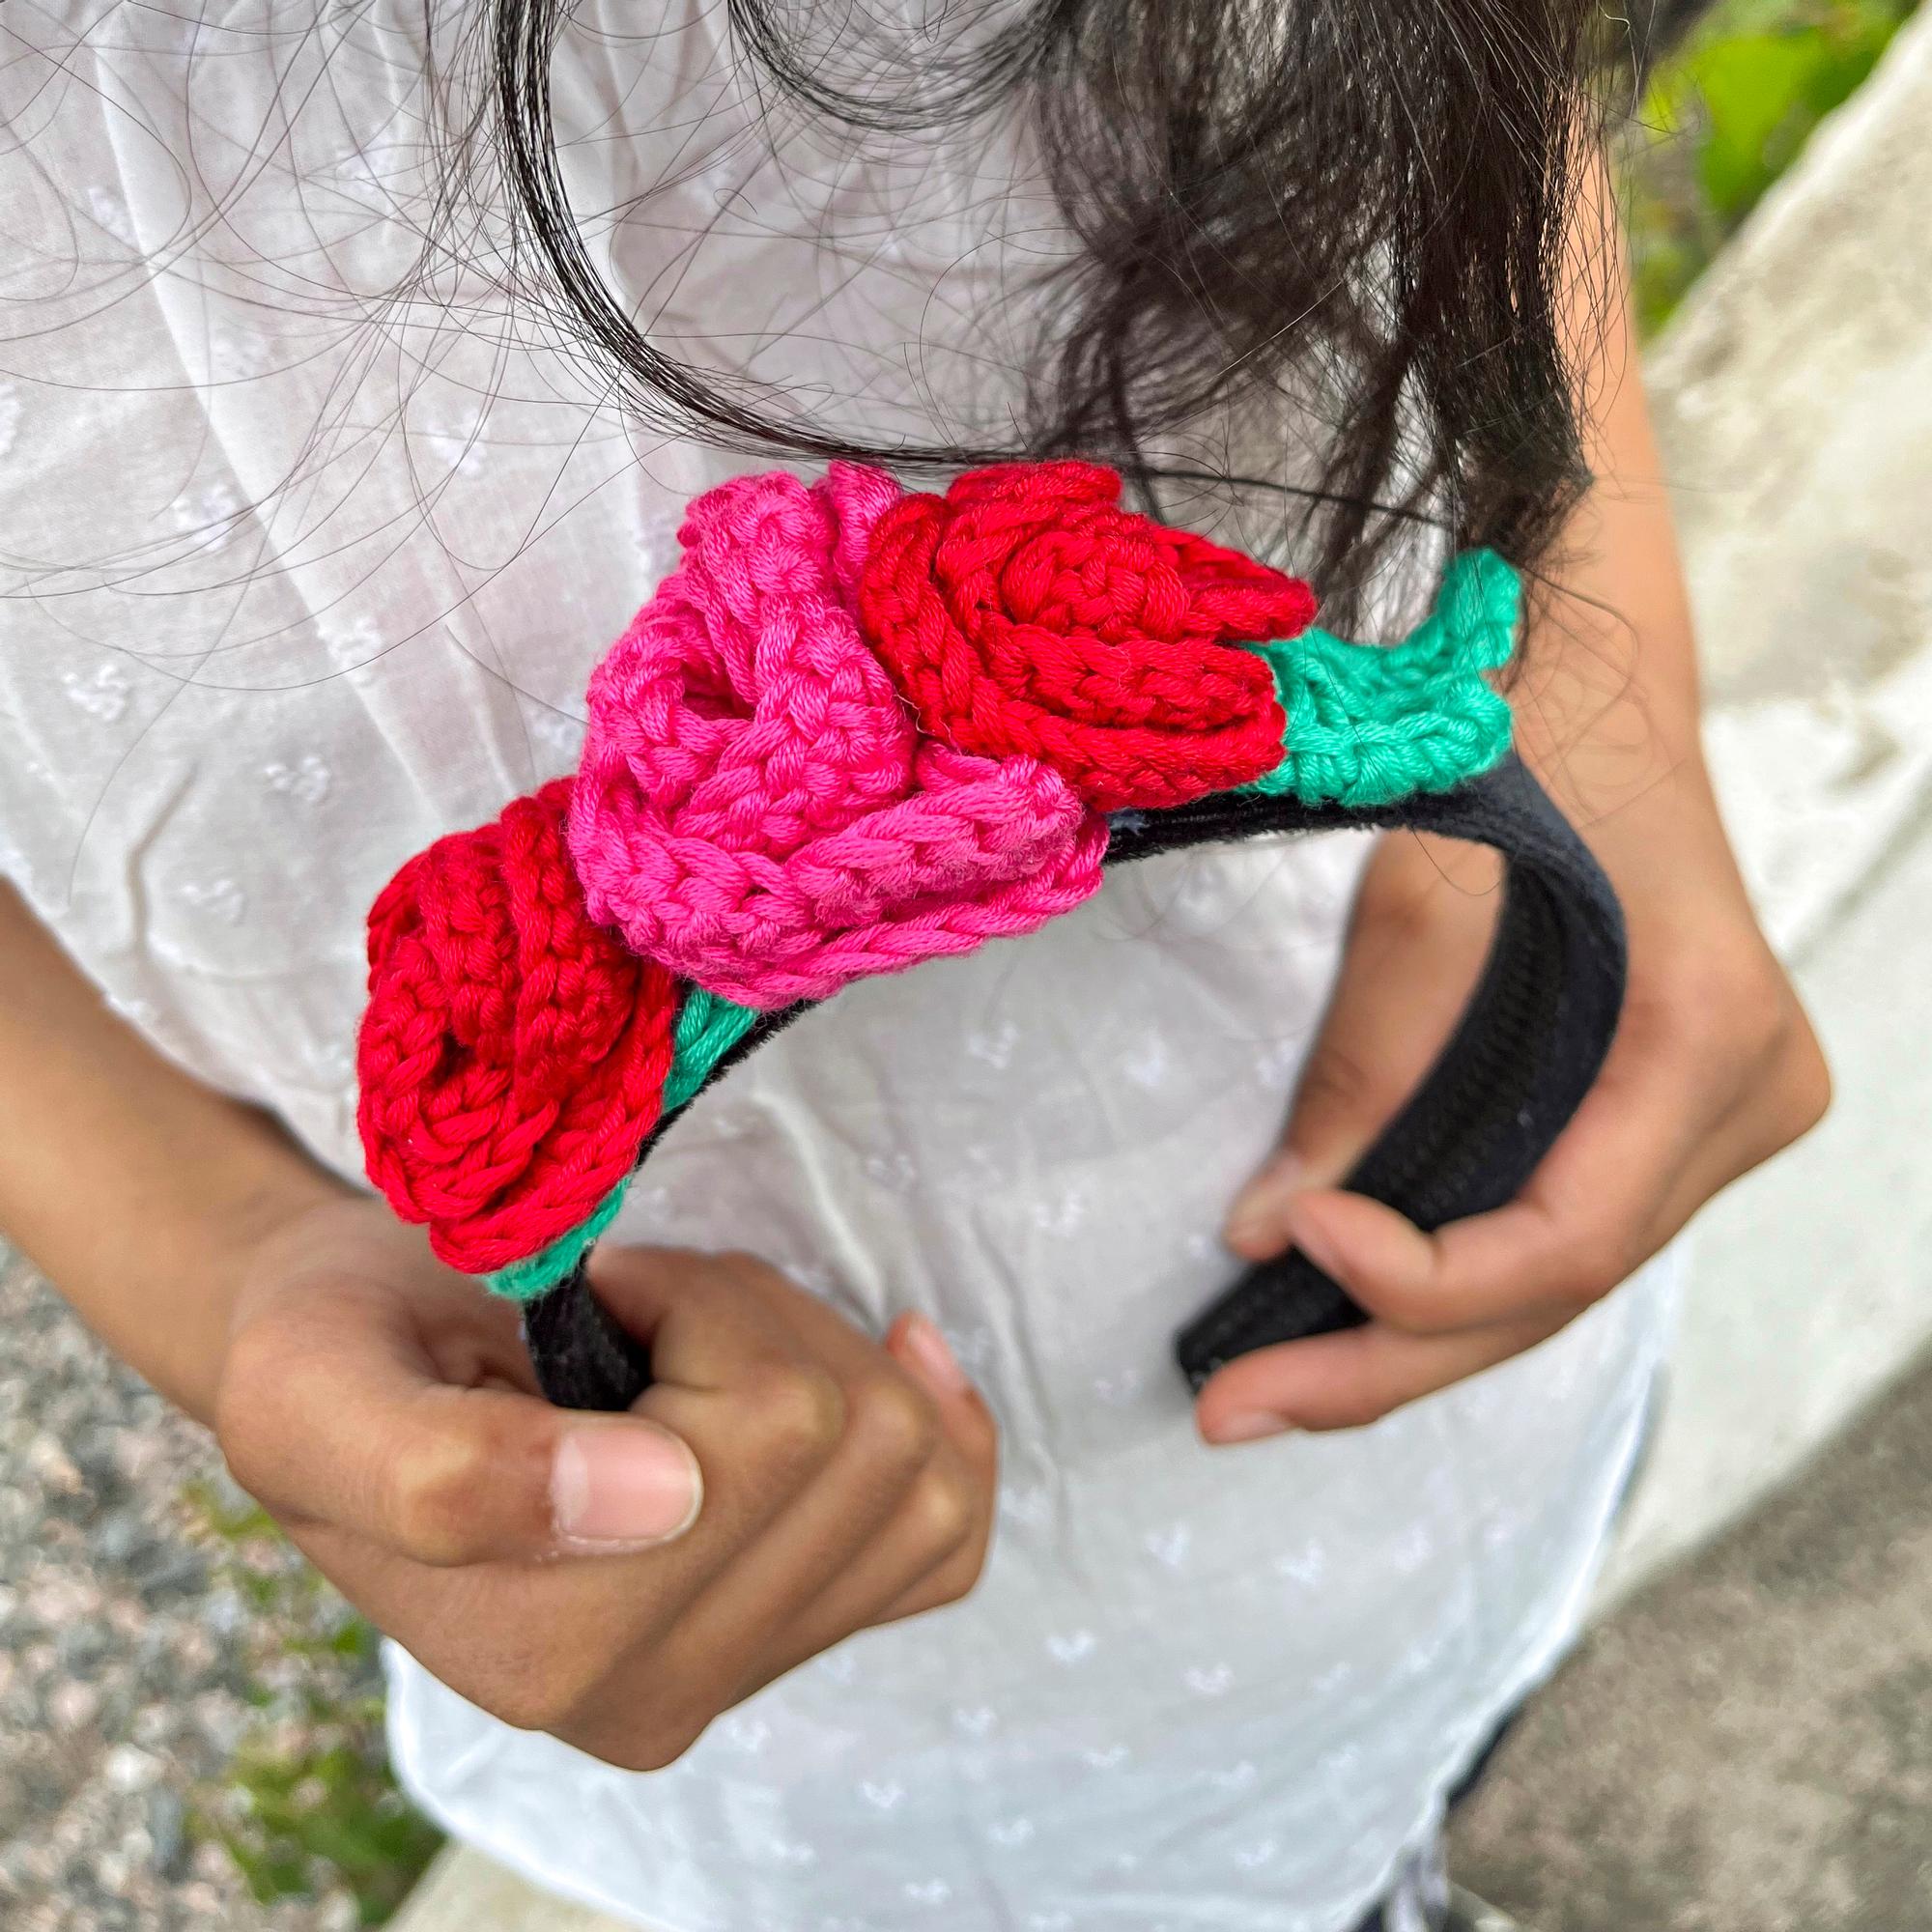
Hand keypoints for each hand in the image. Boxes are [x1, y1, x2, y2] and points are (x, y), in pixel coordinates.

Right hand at [215, 1197, 996, 1767]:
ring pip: (915, 1460)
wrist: (359, 1368)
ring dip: (814, 1346)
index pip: (772, 1430)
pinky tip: (886, 1359)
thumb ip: (448, 1475)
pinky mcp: (806, 1619)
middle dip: (758, 1316)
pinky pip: (950, 1527)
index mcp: (551, 1656)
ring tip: (691, 1336)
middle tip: (640, 1306)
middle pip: (858, 1438)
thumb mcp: (313, 1393)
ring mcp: (745, 1665)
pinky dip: (938, 1421)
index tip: (596, 1292)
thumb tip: (662, 1499)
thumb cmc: (337, 1355)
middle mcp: (661, 1697)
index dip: (699, 1305)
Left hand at [1197, 760, 1829, 1441]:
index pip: (1568, 1239)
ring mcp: (1720, 1119)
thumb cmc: (1517, 746)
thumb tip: (1259, 1235)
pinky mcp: (1663, 1116)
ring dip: (1404, 1338)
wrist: (1596, 676)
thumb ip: (1362, 1074)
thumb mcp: (1422, 902)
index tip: (1289, 1240)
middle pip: (1553, 1289)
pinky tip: (1338, 1316)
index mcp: (1711, 1037)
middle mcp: (1746, 1103)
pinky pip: (1551, 1226)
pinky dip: (1444, 1273)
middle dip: (1381, 1358)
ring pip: (1551, 1279)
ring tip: (1259, 1388)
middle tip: (1230, 1411)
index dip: (1418, 1278)